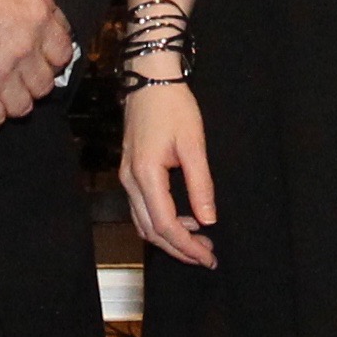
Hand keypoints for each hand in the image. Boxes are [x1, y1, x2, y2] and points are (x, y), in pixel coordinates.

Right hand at [0, 0, 70, 127]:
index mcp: (38, 18)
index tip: (39, 53)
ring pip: (23, 104)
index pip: (61, 49)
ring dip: (16, 100)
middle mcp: (25, 50)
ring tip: (4, 93)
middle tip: (20, 74)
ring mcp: (1, 74)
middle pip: (45, 81)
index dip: (51, 52)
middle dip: (35, 78)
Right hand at [118, 81, 217, 264]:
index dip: (187, 246)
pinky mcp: (130, 172)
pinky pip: (142, 209)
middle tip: (207, 256)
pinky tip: (185, 220)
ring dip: (170, 237)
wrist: (149, 79)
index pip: (165, 224)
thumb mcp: (194, 144)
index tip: (208, 256)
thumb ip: (201, 185)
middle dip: (179, 248)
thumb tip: (208, 219)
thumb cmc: (172, 105)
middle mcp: (130, 181)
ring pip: (144, 223)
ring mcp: (127, 177)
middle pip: (151, 231)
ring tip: (200, 242)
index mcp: (145, 175)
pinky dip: (162, 222)